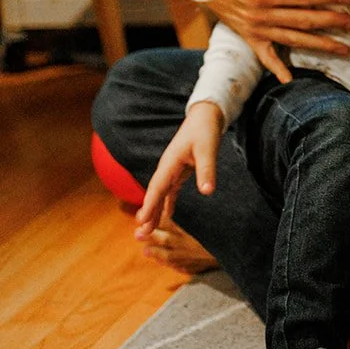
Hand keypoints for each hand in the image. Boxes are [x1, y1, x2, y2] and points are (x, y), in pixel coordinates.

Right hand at [134, 103, 224, 239]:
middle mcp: (168, 168)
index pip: (158, 187)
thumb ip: (206, 170)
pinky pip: (170, 190)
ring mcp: (172, 170)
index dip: (150, 205)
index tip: (142, 221)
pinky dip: (167, 202)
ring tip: (148, 228)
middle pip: (155, 193)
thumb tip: (207, 192)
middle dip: (148, 213)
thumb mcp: (208, 149)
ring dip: (155, 210)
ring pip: (161, 194)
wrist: (205, 116)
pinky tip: (167, 215)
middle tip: (142, 232)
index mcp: (170, 163)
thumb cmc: (205, 130)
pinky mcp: (180, 170)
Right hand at [194, 0, 349, 83]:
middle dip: (333, 22)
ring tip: (344, 49)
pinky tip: (291, 81)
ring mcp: (255, 29)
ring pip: (294, 40)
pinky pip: (265, 57)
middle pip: (305, 20)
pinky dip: (278, 69)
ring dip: (320, 46)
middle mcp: (261, 14)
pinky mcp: (250, 39)